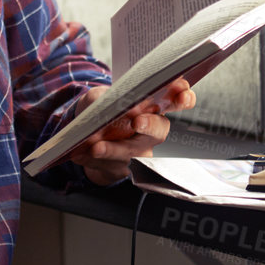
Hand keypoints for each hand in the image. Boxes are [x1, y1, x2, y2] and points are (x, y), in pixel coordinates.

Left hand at [68, 76, 195, 186]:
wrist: (86, 136)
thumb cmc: (101, 109)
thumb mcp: (99, 96)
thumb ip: (104, 98)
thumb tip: (105, 107)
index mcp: (153, 107)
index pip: (176, 101)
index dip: (184, 98)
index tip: (182, 95)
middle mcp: (152, 132)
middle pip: (160, 131)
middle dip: (150, 126)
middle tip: (137, 121)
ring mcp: (140, 153)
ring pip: (132, 154)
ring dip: (115, 150)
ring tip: (96, 146)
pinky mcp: (123, 169)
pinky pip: (111, 166)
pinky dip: (94, 161)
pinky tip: (81, 154)